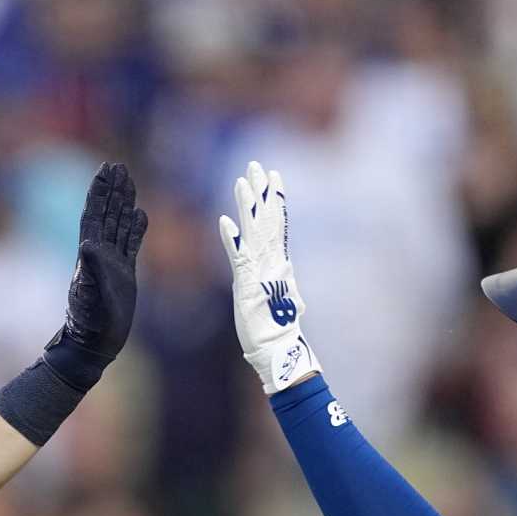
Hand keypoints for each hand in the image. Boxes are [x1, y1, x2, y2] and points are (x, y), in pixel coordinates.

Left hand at [54, 160, 148, 370]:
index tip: (104, 170)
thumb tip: (88, 244)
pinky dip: (136, 229)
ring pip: (119, 225)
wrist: (94, 343)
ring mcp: (113, 263)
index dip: (98, 192)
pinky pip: (132, 245)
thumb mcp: (90, 296)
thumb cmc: (90, 323)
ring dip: (123, 203)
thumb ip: (90, 270)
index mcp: (90, 254)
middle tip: (116, 166)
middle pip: (107, 214)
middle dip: (111, 190)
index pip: (94, 215)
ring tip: (128, 182)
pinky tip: (141, 214)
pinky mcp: (124, 274)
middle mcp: (101, 254)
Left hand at [218, 159, 320, 393]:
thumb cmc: (275, 328)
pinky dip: (231, 238)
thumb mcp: (278, 298)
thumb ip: (281, 284)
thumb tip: (291, 280)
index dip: (275, 200)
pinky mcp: (248, 284)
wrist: (277, 349)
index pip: (276, 224)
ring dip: (247, 205)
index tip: (274, 176)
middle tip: (257, 166)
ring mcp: (260, 271)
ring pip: (254, 231)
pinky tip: (224, 221)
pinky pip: (238, 256)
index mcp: (277, 263)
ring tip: (242, 181)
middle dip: (262, 192)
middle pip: (267, 220)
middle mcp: (271, 262)